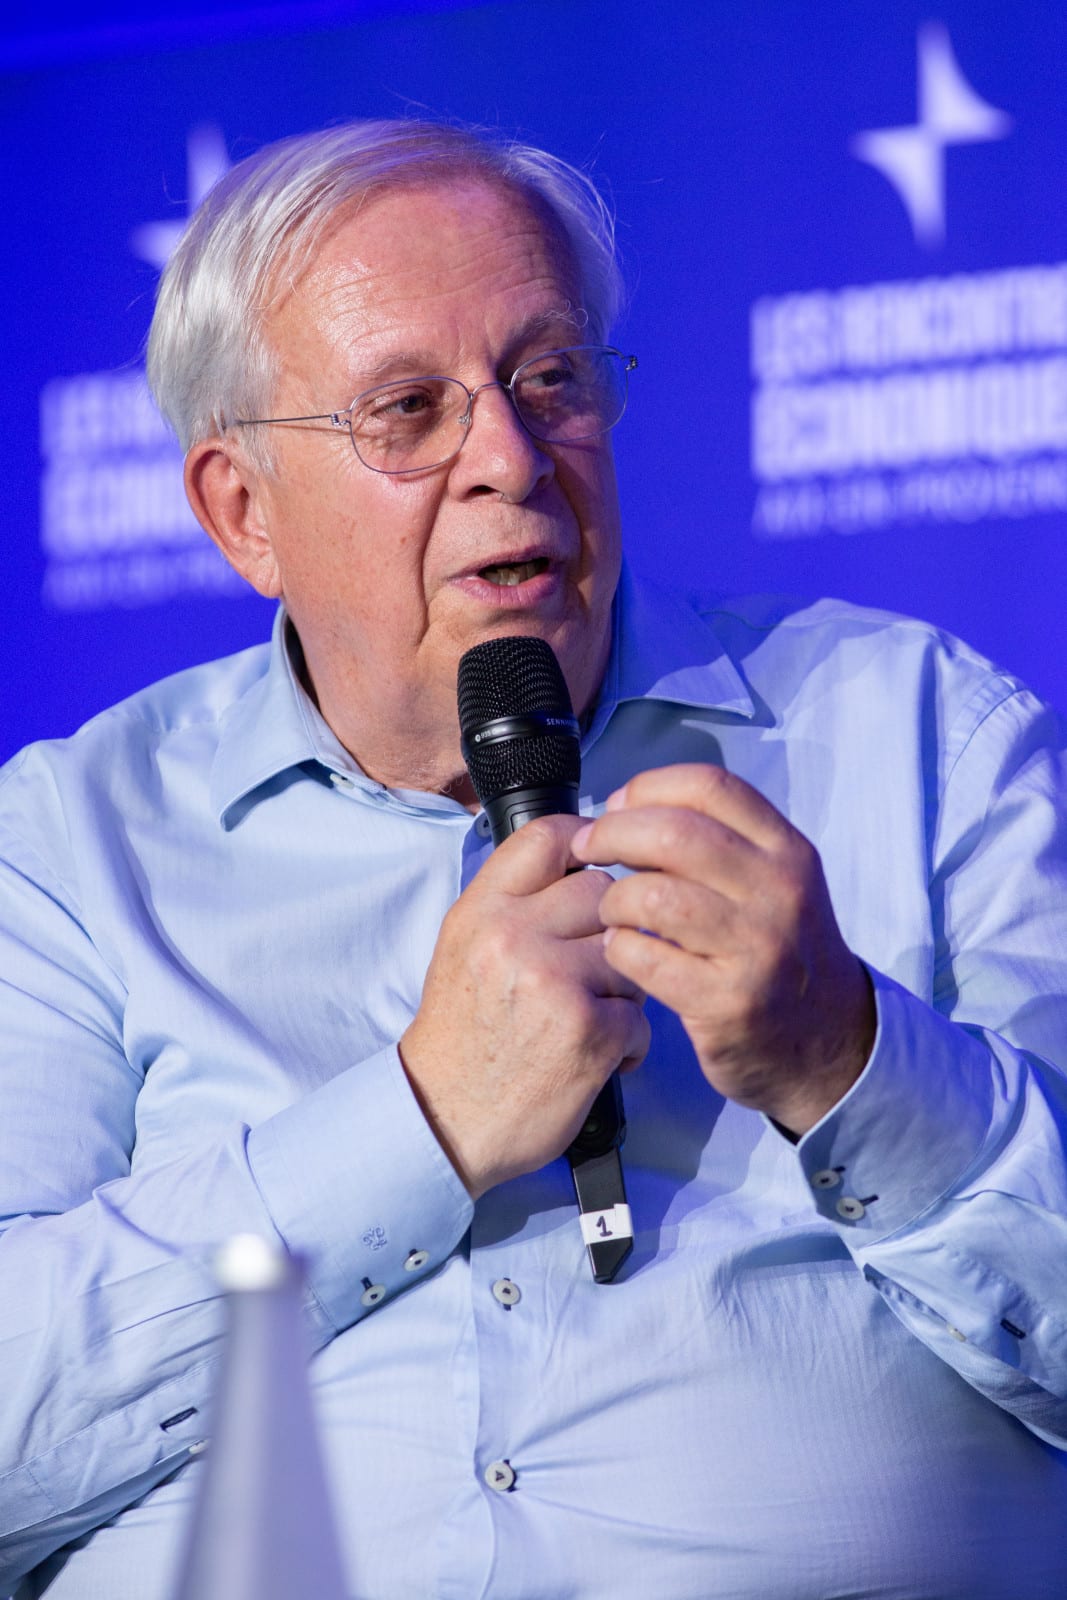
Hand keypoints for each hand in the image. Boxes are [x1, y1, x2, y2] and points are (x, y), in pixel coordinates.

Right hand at [399, 814, 649, 1198]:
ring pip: (630, 951)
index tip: (588, 869)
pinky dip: (627, 1042)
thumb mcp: (464, 950)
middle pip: (602, 892)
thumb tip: (575, 857)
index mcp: (481, 912)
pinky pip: (641, 1014)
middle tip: (585, 970)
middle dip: (605, 929)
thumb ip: (512, 904)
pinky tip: (596, 1056)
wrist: (446, 1120)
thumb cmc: (463, 1037)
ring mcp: (553, 982)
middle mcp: (513, 937)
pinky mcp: (590, 1031)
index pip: (548, 837)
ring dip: (622, 987)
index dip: (583, 845)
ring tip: (589, 1017)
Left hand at [570, 765, 874, 1136]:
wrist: (828, 1041)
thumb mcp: (773, 882)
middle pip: (675, 834)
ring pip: (654, 896)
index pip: (709, 786)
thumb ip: (718, 842)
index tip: (617, 805)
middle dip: (612, 834)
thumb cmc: (780, 950)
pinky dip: (618, 948)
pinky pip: (645, 957)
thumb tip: (628, 809)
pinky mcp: (728, 1001)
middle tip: (587, 849)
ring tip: (610, 911)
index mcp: (787, 851)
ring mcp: (757, 949)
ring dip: (612, 899)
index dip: (649, 787)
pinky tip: (621, 950)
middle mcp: (779, 892)